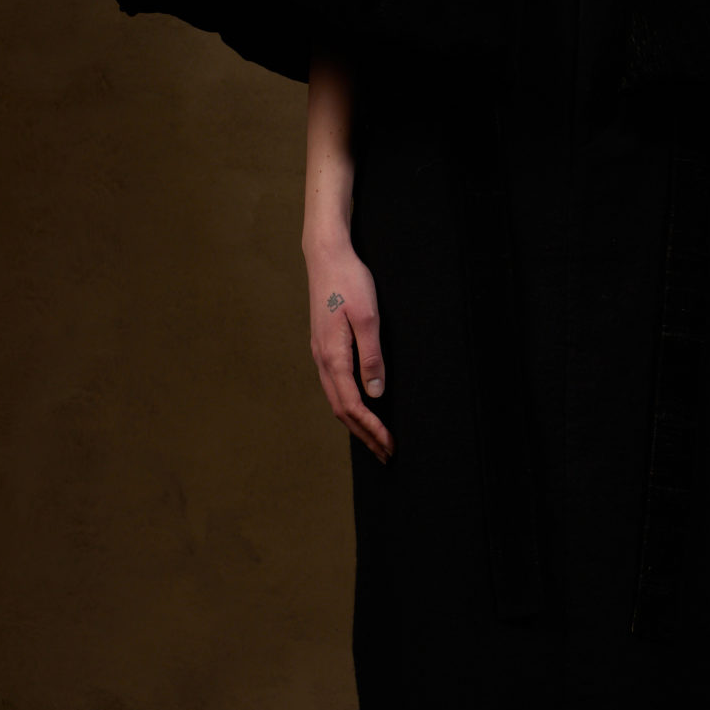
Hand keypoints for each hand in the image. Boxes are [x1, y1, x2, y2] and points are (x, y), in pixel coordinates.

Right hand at [306, 235, 392, 461]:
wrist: (326, 255)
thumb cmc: (349, 281)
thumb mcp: (368, 317)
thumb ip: (371, 356)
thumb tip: (376, 393)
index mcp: (333, 356)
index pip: (352, 405)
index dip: (371, 428)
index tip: (389, 444)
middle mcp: (322, 360)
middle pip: (341, 409)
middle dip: (364, 434)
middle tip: (386, 453)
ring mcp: (320, 354)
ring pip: (336, 400)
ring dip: (356, 423)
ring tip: (375, 439)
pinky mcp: (324, 346)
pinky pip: (335, 386)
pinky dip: (348, 405)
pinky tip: (360, 409)